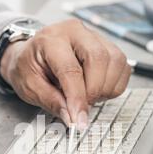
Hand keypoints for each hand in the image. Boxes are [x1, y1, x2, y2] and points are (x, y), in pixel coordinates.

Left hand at [0, 19, 131, 128]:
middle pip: (99, 58)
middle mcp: (75, 32)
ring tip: (88, 97)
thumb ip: (51, 102)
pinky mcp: (107, 46)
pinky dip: (114, 85)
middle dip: (94, 90)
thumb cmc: (30, 66)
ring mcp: (94, 36)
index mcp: (51, 40)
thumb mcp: (29, 87)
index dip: (77, 98)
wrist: (33, 54)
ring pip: (115, 61)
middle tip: (83, 107)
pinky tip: (98, 90)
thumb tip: (71, 118)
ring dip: (106, 88)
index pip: (70, 69)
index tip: (79, 120)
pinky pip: (123, 67)